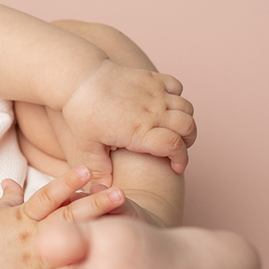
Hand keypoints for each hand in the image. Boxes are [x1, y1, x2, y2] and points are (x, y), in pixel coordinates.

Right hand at [0, 166, 127, 268]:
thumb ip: (9, 199)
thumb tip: (11, 181)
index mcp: (22, 216)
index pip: (47, 195)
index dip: (67, 182)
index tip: (87, 170)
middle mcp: (31, 236)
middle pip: (66, 218)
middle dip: (94, 205)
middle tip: (119, 194)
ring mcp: (34, 260)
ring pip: (68, 249)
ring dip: (94, 240)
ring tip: (120, 234)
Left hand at [61, 60, 195, 185]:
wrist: (80, 78)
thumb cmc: (82, 112)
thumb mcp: (88, 144)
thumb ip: (99, 168)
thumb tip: (103, 190)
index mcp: (139, 131)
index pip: (175, 147)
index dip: (182, 160)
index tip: (177, 167)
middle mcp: (152, 111)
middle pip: (188, 128)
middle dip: (188, 142)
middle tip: (177, 149)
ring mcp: (154, 93)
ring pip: (187, 108)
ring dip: (186, 120)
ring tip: (174, 129)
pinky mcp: (152, 78)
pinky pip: (177, 87)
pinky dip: (178, 97)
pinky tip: (166, 106)